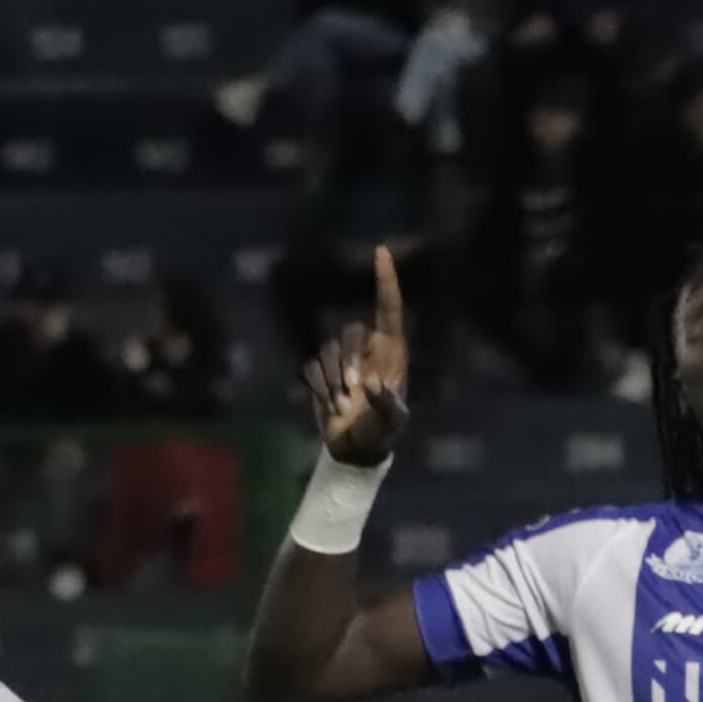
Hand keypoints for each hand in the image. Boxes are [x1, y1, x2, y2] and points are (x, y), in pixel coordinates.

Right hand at [300, 246, 411, 467]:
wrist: (354, 449)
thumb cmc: (381, 433)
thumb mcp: (392, 423)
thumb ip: (387, 405)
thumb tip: (371, 383)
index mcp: (392, 352)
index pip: (389, 308)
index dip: (386, 280)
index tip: (382, 252)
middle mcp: (367, 349)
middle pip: (350, 331)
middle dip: (347, 358)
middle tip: (352, 389)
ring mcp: (342, 359)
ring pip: (327, 349)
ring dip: (331, 380)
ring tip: (342, 404)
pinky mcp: (320, 372)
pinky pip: (310, 366)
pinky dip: (317, 388)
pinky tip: (329, 406)